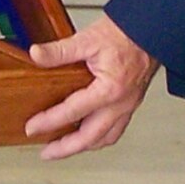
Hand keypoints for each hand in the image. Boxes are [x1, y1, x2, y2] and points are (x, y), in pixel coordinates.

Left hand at [24, 13, 158, 158]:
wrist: (151, 30)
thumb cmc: (126, 33)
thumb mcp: (88, 39)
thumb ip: (60, 51)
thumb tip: (37, 55)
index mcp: (109, 89)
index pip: (72, 112)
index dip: (49, 122)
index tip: (32, 128)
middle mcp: (121, 103)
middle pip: (91, 137)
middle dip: (66, 149)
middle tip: (47, 152)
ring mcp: (129, 105)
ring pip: (106, 138)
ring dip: (84, 146)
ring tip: (66, 148)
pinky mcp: (132, 102)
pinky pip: (116, 129)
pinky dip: (100, 136)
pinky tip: (89, 132)